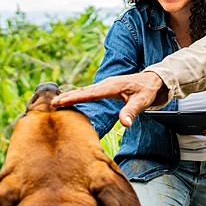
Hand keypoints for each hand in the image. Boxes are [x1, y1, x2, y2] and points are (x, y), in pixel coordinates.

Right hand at [51, 71, 166, 126]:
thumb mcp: (142, 102)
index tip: (61, 101)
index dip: (75, 98)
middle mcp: (107, 83)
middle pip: (84, 91)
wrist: (153, 80)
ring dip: (71, 95)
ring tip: (56, 102)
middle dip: (68, 97)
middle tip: (52, 103)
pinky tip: (70, 100)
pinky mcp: (106, 88)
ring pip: (85, 90)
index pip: (91, 93)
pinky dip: (78, 95)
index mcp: (113, 86)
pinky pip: (89, 92)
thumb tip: (125, 124)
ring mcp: (105, 85)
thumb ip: (131, 112)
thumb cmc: (147, 91)